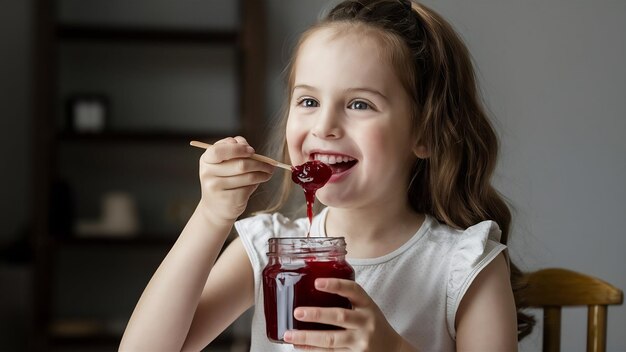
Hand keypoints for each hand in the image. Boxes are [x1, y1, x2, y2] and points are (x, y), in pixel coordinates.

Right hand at [197, 136, 273, 226]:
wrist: (216, 207)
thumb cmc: (223, 179)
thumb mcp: (223, 162)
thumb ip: (233, 149)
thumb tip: (248, 147)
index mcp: (206, 160)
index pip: (219, 151)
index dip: (237, 149)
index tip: (252, 151)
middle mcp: (208, 174)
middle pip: (240, 164)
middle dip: (259, 163)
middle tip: (270, 164)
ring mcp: (217, 189)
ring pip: (248, 177)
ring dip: (262, 173)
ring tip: (269, 172)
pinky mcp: (228, 200)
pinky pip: (248, 188)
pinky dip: (257, 183)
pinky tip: (260, 180)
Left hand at [283, 278, 415, 351]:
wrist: (393, 350)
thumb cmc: (374, 325)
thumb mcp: (367, 308)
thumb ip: (348, 300)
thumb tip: (314, 287)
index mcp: (368, 305)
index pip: (353, 290)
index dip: (335, 285)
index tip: (317, 282)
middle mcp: (366, 322)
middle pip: (340, 316)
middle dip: (317, 314)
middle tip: (297, 312)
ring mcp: (361, 341)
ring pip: (332, 340)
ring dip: (308, 337)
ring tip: (289, 335)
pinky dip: (313, 350)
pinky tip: (299, 346)